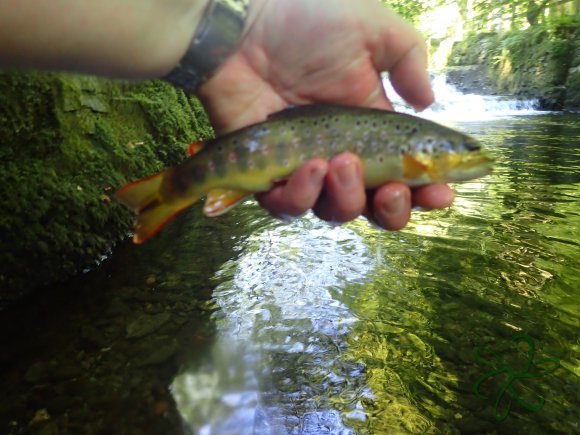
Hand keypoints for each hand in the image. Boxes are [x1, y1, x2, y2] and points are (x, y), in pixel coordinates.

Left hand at [198, 0, 454, 228]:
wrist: (243, 23)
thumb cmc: (307, 19)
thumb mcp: (373, 29)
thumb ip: (408, 61)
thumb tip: (428, 102)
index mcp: (370, 126)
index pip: (403, 170)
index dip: (426, 190)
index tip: (441, 194)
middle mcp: (341, 152)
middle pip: (372, 205)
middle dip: (391, 210)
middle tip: (391, 189)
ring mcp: (304, 166)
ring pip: (333, 211)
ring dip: (346, 199)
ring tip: (341, 163)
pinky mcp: (267, 173)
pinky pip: (286, 206)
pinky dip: (300, 196)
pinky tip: (308, 165)